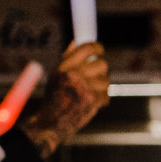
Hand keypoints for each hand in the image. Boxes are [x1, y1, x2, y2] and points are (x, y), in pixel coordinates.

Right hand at [22, 41, 112, 156]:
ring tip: (88, 91)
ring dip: (101, 85)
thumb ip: (67, 57)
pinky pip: (106, 94)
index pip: (88, 49)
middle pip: (102, 64)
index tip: (100, 49)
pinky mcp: (94, 100)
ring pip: (106, 80)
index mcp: (66, 66)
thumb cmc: (55, 95)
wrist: (53, 120)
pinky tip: (90, 101)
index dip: (97, 47)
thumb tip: (76, 41)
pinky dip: (101, 98)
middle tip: (95, 74)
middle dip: (101, 69)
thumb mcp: (56, 73)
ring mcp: (86, 88)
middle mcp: (76, 75)